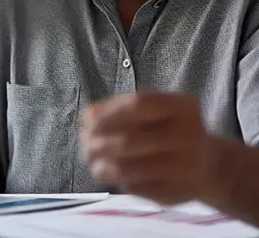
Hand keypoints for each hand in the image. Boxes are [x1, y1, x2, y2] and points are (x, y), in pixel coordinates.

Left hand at [81, 92, 221, 204]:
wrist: (209, 166)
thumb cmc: (171, 130)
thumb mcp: (155, 109)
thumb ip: (121, 107)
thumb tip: (89, 115)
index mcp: (183, 107)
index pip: (137, 104)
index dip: (107, 112)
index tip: (89, 121)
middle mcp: (189, 136)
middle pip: (127, 141)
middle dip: (99, 144)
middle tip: (88, 145)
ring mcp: (185, 168)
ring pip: (126, 168)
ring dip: (102, 165)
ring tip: (96, 161)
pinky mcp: (176, 193)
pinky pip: (135, 187)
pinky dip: (120, 181)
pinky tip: (119, 177)